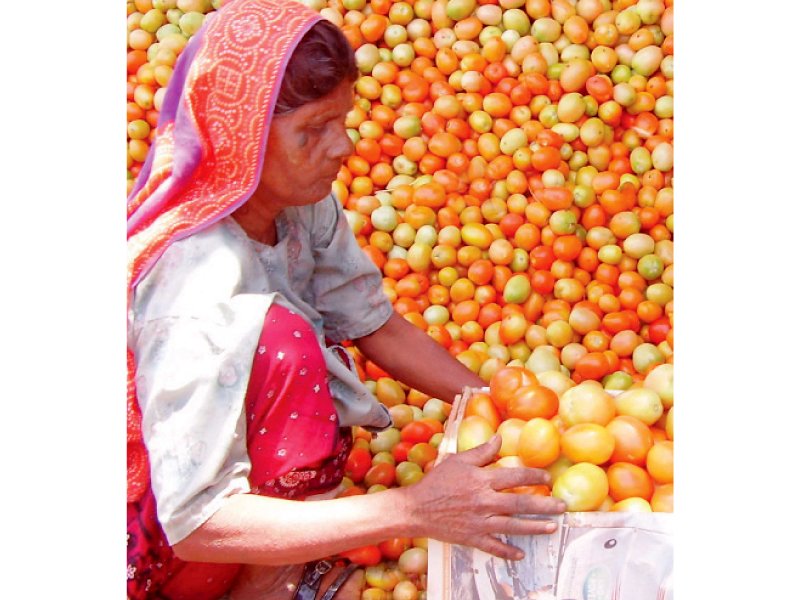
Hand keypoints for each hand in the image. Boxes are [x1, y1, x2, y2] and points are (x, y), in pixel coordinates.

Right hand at [399, 435, 565, 559]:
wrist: (417, 509)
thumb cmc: (437, 482)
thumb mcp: (458, 460)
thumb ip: (481, 451)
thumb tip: (500, 438)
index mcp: (482, 480)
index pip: (515, 477)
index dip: (534, 476)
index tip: (547, 478)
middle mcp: (484, 501)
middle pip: (521, 503)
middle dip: (544, 505)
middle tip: (562, 506)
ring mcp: (480, 522)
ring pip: (513, 526)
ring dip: (535, 528)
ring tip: (552, 528)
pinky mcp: (473, 538)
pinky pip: (494, 547)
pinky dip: (508, 552)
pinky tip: (521, 554)